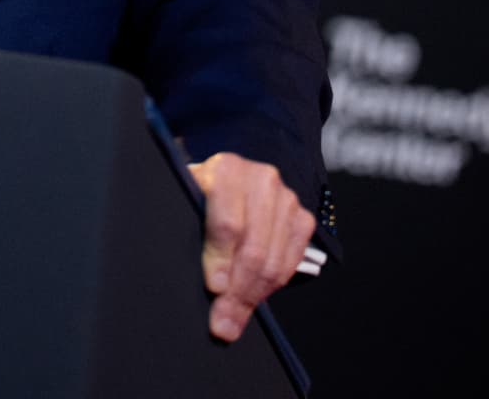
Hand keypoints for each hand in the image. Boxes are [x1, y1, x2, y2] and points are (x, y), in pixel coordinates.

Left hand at [188, 152, 314, 342]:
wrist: (225, 183)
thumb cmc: (201, 198)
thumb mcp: (186, 205)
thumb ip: (190, 233)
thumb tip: (204, 286)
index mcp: (226, 169)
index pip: (229, 224)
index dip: (220, 260)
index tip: (213, 288)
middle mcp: (261, 178)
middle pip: (253, 248)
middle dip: (237, 291)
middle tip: (223, 320)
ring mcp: (285, 198)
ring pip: (273, 260)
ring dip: (253, 295)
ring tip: (235, 317)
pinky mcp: (301, 217)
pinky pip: (291, 263)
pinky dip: (272, 286)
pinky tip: (254, 296)